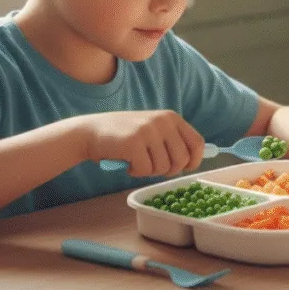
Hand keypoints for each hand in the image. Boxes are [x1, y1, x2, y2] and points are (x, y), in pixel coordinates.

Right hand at [79, 110, 203, 176]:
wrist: (91, 131)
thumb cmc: (124, 136)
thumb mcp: (153, 130)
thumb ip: (172, 141)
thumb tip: (193, 161)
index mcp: (172, 117)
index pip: (197, 143)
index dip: (193, 161)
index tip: (183, 168)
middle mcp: (163, 121)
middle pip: (182, 160)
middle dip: (169, 171)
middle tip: (153, 168)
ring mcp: (149, 131)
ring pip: (163, 167)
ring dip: (150, 172)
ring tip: (137, 161)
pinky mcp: (134, 143)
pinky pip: (145, 170)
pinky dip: (136, 172)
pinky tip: (127, 163)